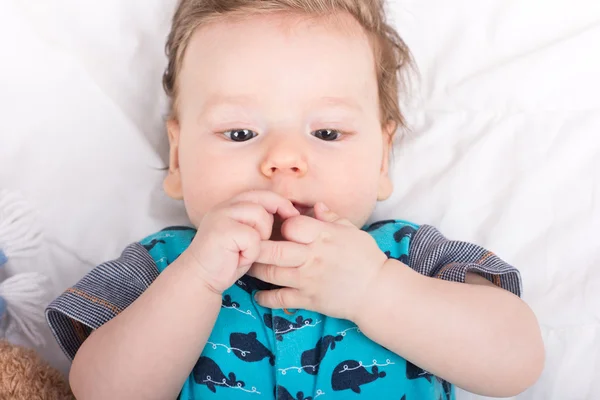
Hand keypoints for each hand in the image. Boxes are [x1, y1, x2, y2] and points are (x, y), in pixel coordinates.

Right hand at [183, 191, 298, 293]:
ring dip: (261, 239)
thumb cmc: (227, 261)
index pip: (260, 193)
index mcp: (230, 205)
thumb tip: (288, 214)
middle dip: (273, 218)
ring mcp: (222, 215)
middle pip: (262, 200)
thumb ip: (259, 223)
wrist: (201, 279)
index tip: (293, 215)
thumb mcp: (246, 237)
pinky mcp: (222, 230)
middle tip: (272, 237)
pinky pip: (253, 237)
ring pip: (260, 217)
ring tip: (247, 251)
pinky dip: (252, 253)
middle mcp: (224, 206)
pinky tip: (239, 259)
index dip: (279, 201)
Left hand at [248, 202, 388, 321]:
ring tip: (248, 264)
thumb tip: (315, 205)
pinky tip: (258, 294)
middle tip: (248, 243)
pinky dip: (265, 298)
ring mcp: (307, 280)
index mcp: (323, 236)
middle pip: (274, 250)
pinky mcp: (307, 300)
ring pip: (271, 274)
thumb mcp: (352, 231)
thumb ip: (331, 218)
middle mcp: (312, 257)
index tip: (279, 224)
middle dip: (257, 246)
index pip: (292, 225)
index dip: (283, 223)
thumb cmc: (366, 258)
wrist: (376, 292)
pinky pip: (280, 299)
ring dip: (255, 269)